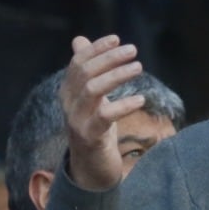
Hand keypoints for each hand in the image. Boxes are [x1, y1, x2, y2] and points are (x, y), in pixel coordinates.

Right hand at [62, 35, 146, 191]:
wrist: (91, 170)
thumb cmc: (94, 129)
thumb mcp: (91, 98)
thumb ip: (88, 71)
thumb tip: (79, 40)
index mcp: (68, 92)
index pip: (78, 63)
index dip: (97, 49)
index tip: (117, 39)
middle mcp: (68, 104)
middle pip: (85, 73)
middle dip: (109, 58)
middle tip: (133, 51)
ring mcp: (77, 121)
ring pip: (92, 90)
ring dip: (117, 76)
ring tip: (138, 68)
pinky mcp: (90, 138)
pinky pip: (105, 116)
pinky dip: (123, 105)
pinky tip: (140, 99)